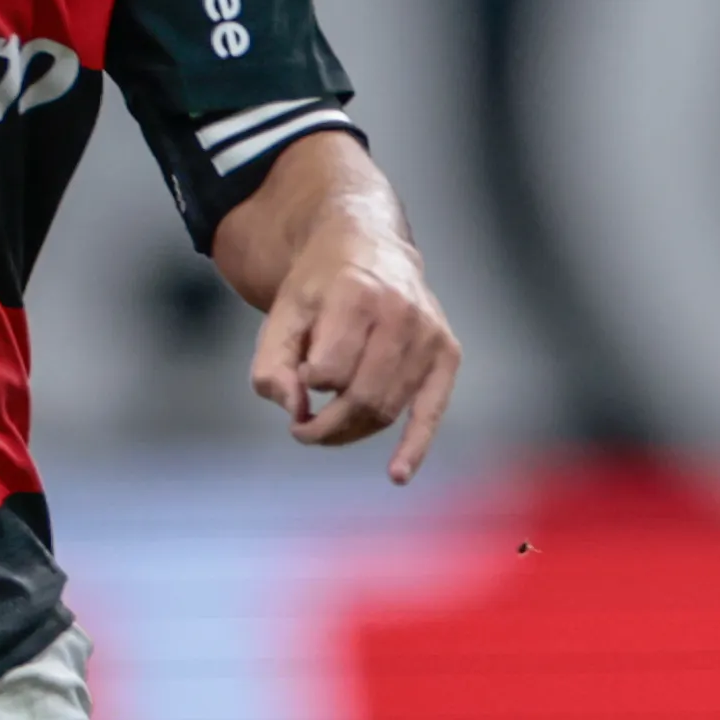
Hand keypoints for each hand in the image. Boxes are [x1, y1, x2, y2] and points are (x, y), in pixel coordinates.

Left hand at [247, 206, 460, 480]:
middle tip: (301, 430)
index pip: (329, 369)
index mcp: (358, 294)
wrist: (369, 246)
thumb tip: (295, 410)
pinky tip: (397, 474)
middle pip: (362, 397)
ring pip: (388, 409)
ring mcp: (429, 334)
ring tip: (325, 427)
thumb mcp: (281, 313)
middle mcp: (401, 312)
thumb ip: (272, 363)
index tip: (300, 375)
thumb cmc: (321, 285)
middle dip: (326, 425)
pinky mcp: (447, 353)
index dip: (308, 382)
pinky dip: (414, 446)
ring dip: (351, 431)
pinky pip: (432, 411)